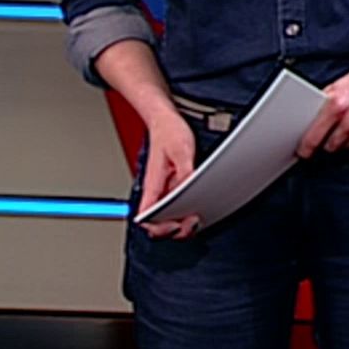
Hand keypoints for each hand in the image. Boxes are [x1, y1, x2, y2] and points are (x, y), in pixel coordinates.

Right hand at [138, 112, 199, 238]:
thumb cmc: (168, 132)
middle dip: (175, 229)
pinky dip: (189, 210)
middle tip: (193, 223)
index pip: (147, 217)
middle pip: (159, 222)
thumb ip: (185, 171)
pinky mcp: (174, 184)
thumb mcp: (181, 150)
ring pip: (170, 215)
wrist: (166, 119)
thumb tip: (191, 188)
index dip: (159, 227)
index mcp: (153, 185)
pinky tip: (201, 207)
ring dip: (183, 221)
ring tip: (199, 217)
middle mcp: (157, 190)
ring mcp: (166, 188)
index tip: (175, 225)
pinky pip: (179, 204)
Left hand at [296, 47, 348, 157]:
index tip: (301, 152)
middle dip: (324, 143)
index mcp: (336, 105)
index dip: (304, 148)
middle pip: (326, 148)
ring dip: (340, 142)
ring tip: (346, 126)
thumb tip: (306, 126)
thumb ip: (321, 108)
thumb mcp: (336, 87)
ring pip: (342, 150)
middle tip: (326, 134)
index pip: (312, 139)